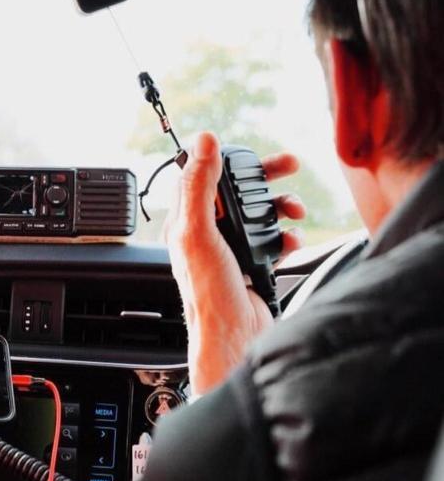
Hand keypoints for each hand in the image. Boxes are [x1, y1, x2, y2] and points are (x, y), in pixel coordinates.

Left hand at [162, 132, 304, 395]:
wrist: (234, 338)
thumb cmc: (209, 293)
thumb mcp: (199, 232)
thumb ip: (200, 186)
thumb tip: (204, 142)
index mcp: (184, 224)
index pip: (201, 178)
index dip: (225, 160)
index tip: (249, 150)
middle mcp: (205, 235)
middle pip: (235, 193)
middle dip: (264, 180)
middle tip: (289, 166)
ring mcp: (229, 251)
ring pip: (257, 215)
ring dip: (279, 209)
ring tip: (295, 212)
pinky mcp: (251, 266)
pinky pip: (272, 241)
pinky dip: (285, 237)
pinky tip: (291, 241)